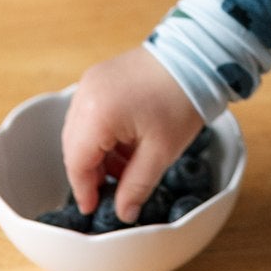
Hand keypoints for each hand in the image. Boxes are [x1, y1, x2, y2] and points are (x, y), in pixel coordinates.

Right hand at [62, 44, 205, 220]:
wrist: (197, 56)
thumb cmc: (182, 99)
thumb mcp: (161, 151)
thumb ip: (137, 186)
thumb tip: (123, 213)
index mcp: (97, 114)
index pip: (77, 163)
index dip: (84, 190)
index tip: (93, 208)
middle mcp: (85, 95)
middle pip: (74, 146)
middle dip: (91, 172)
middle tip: (112, 190)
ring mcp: (91, 83)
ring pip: (80, 130)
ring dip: (98, 153)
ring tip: (126, 167)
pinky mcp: (100, 77)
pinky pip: (90, 113)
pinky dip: (102, 133)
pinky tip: (125, 145)